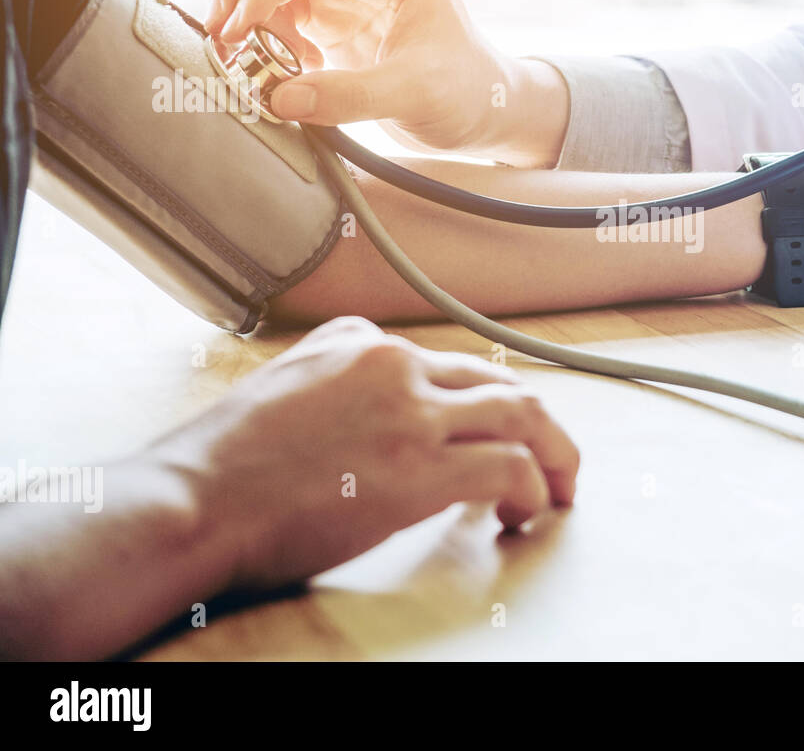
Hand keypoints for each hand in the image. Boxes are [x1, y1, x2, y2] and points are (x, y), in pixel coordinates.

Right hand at [150, 317, 578, 590]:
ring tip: (561, 489)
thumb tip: (367, 401)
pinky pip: (510, 468)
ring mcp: (411, 412)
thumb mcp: (280, 383)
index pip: (452, 365)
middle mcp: (395, 364)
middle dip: (538, 424)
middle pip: (501, 382)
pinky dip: (533, 489)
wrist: (191, 502)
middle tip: (554, 462)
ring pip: (524, 413)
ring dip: (556, 453)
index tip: (493, 438)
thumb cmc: (220, 463)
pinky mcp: (422, 466)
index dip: (484, 407)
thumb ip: (333, 374)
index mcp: (361, 341)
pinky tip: (523, 515)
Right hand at [205, 0, 568, 167]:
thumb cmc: (467, 93)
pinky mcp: (338, 18)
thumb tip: (279, 98)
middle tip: (217, 29)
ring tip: (243, 58)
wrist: (487, 111)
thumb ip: (349, 96)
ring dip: (248, 9)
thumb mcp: (414, 95)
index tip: (239, 29)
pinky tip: (275, 68)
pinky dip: (265, 35)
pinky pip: (283, 11)